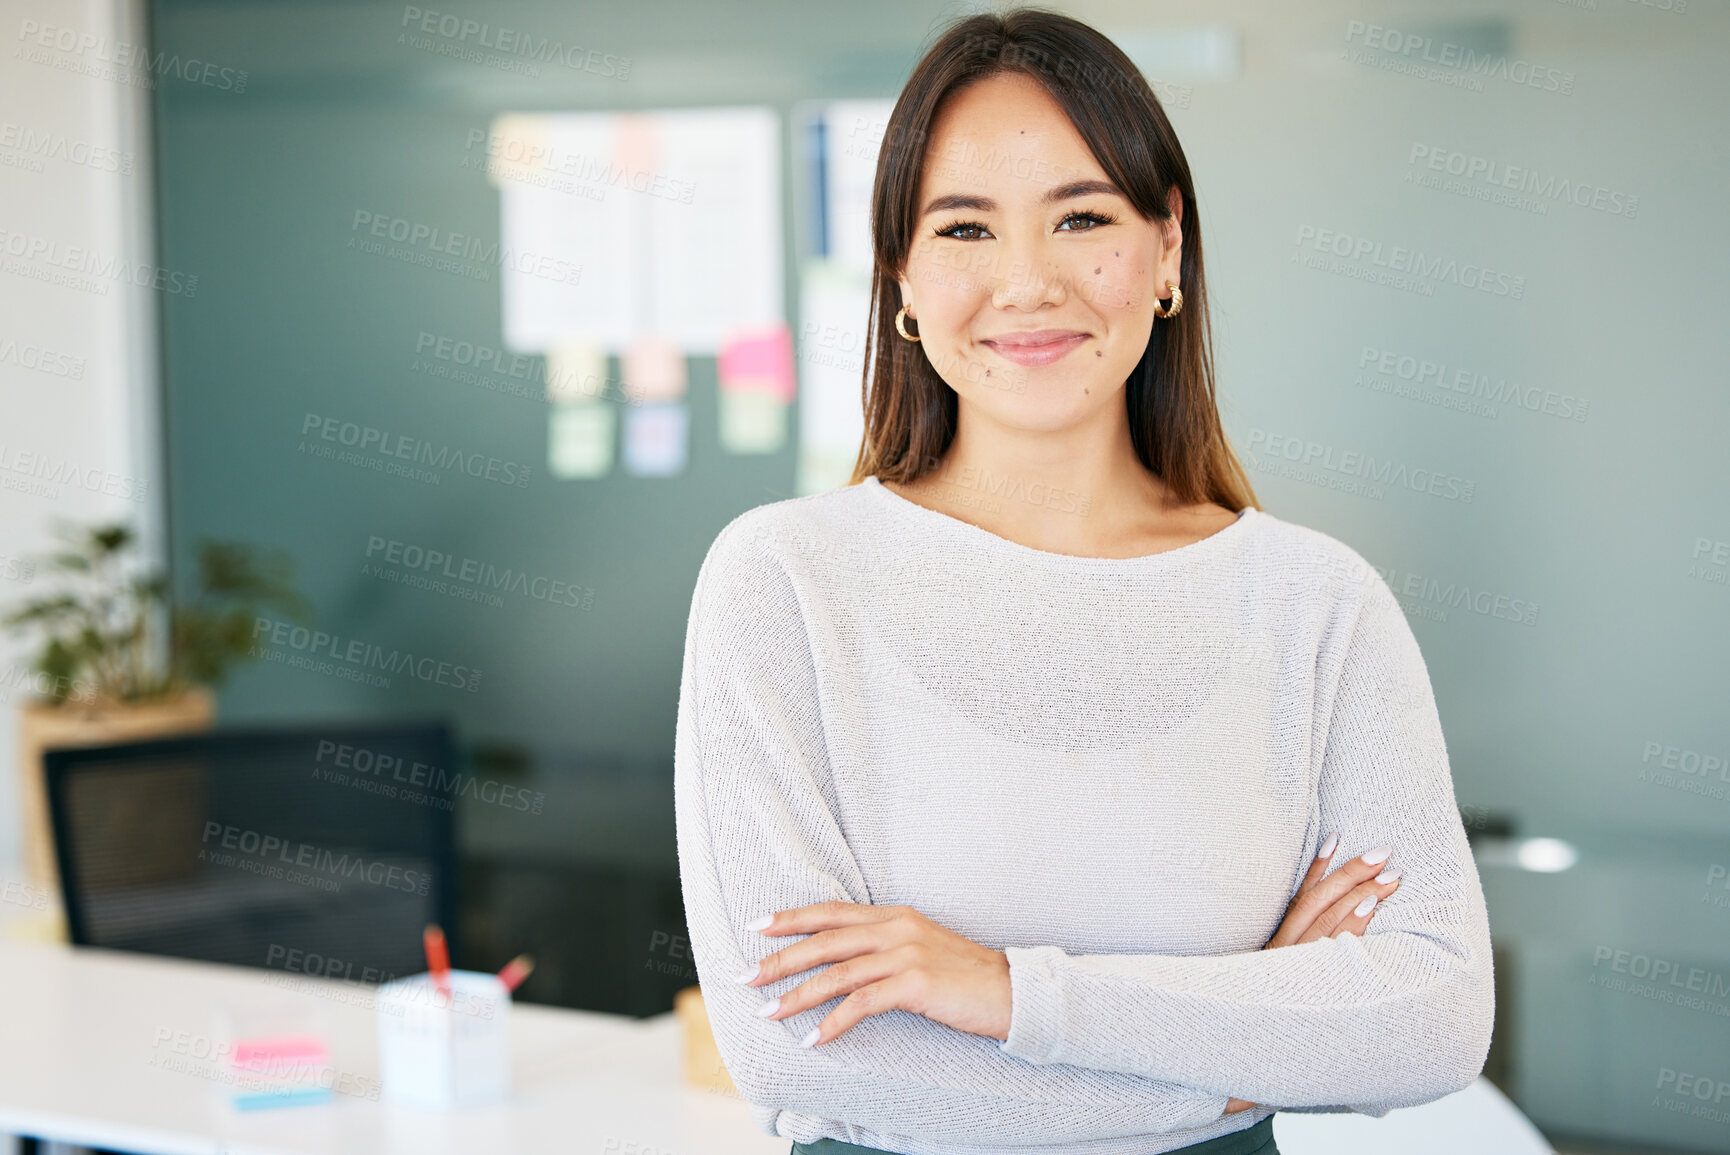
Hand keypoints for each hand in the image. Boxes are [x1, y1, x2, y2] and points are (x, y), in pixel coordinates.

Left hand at [734, 901, 1011, 1046]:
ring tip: (769, 1013)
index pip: (832, 912)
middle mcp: (896, 928)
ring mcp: (906, 954)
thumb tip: (842, 962)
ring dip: (798, 994)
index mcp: (895, 915)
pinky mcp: (915, 984)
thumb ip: (885, 947)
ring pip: (837, 972)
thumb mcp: (921, 949)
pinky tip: (815, 1039)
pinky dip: (834, 1023)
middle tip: (747, 976)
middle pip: (825, 939)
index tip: (757, 925)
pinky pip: (862, 1004)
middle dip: (781, 958)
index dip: (792, 917)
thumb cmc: (964, 977)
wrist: (1012, 991)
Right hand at [1221, 832, 1403, 1114]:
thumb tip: (1322, 936)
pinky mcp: (1308, 990)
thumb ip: (1288, 958)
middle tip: (1383, 852)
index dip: (1318, 867)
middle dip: (1351, 874)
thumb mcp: (1265, 983)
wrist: (1237, 1063)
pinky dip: (1351, 927)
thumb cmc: (1256, 1021)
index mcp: (1272, 946)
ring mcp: (1295, 972)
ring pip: (1329, 922)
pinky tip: (1370, 910)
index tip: (1338, 838)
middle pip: (1318, 902)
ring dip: (1360, 895)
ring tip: (1390, 878)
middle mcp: (1281, 954)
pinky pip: (1332, 952)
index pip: (1299, 897)